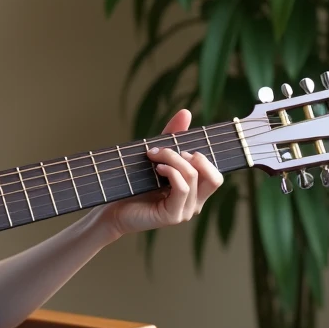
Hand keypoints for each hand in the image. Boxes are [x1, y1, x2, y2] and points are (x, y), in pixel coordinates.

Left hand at [93, 109, 223, 240]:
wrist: (113, 207)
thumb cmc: (135, 183)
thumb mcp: (157, 156)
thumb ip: (172, 137)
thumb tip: (186, 112)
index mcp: (196, 192)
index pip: (215, 175)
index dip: (203, 157)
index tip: (179, 147)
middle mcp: (195, 203)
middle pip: (215, 178)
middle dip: (195, 157)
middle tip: (168, 152)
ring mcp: (185, 211)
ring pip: (192, 177)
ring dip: (173, 159)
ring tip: (154, 157)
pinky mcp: (172, 216)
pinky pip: (182, 188)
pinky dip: (171, 172)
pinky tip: (158, 168)